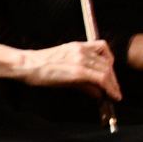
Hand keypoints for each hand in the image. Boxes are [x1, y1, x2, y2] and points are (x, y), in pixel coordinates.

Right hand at [0, 40, 122, 101]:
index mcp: (79, 46)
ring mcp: (81, 59)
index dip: (110, 64)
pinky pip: (100, 78)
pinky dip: (109, 87)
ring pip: (106, 71)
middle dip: (113, 78)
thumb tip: (98, 93)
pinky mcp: (78, 70)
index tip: (111, 76)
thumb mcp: (66, 71)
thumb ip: (83, 81)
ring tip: (114, 94)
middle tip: (114, 90)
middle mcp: (82, 50)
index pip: (103, 49)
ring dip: (113, 84)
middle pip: (107, 62)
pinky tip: (111, 95)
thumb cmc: (42, 68)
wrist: (28, 65)